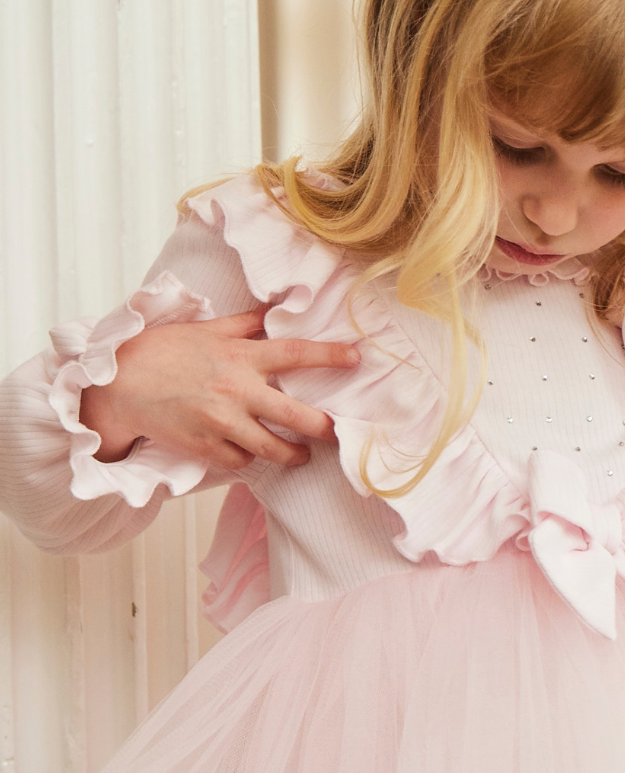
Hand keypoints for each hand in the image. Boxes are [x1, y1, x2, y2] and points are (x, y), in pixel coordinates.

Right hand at [78, 309, 360, 469]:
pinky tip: (251, 454)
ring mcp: (221, 422)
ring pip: (272, 448)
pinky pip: (240, 462)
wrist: (119, 385)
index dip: (330, 356)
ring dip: (292, 453)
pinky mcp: (204, 447)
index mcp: (240, 356)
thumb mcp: (206, 329)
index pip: (296, 354)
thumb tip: (274, 310)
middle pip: (296, 415)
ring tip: (300, 454)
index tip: (356, 359)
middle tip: (334, 431)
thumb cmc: (161, 352)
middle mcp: (236, 390)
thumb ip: (244, 325)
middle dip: (322, 427)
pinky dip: (248, 460)